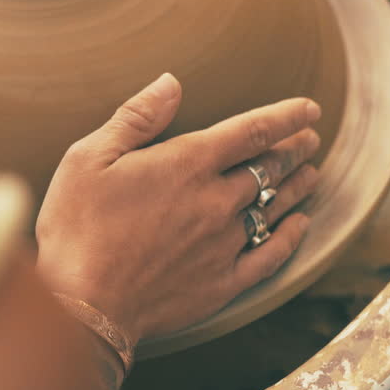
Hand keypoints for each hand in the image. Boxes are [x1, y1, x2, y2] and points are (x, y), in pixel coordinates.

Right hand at [35, 74, 321, 342]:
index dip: (286, 116)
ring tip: (312, 174)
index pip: (252, 131)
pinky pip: (270, 257)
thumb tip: (171, 83)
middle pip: (269, 168)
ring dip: (297, 187)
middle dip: (294, 150)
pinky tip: (300, 226)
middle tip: (309, 141)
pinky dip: (291, 237)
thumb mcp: (89, 158)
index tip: (310, 110)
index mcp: (187, 164)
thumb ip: (136, 118)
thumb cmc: (77, 228)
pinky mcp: (222, 284)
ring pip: (275, 208)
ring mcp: (224, 245)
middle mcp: (216, 201)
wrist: (83, 306)